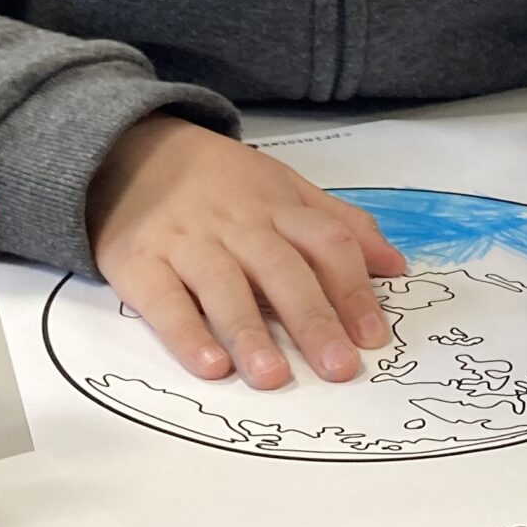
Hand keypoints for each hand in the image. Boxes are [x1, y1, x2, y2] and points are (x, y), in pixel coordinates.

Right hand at [89, 115, 405, 390]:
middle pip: (282, 269)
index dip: (353, 288)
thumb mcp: (284, 186)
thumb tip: (397, 266)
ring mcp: (186, 242)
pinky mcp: (138, 261)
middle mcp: (237, 224)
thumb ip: (339, 223)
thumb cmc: (219, 181)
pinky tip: (210, 365)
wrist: (130, 149)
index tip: (373, 336)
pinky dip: (186, 333)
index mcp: (278, 206)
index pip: (327, 243)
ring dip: (251, 332)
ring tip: (274, 377)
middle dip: (314, 319)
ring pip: (224, 286)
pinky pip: (163, 299)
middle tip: (339, 368)